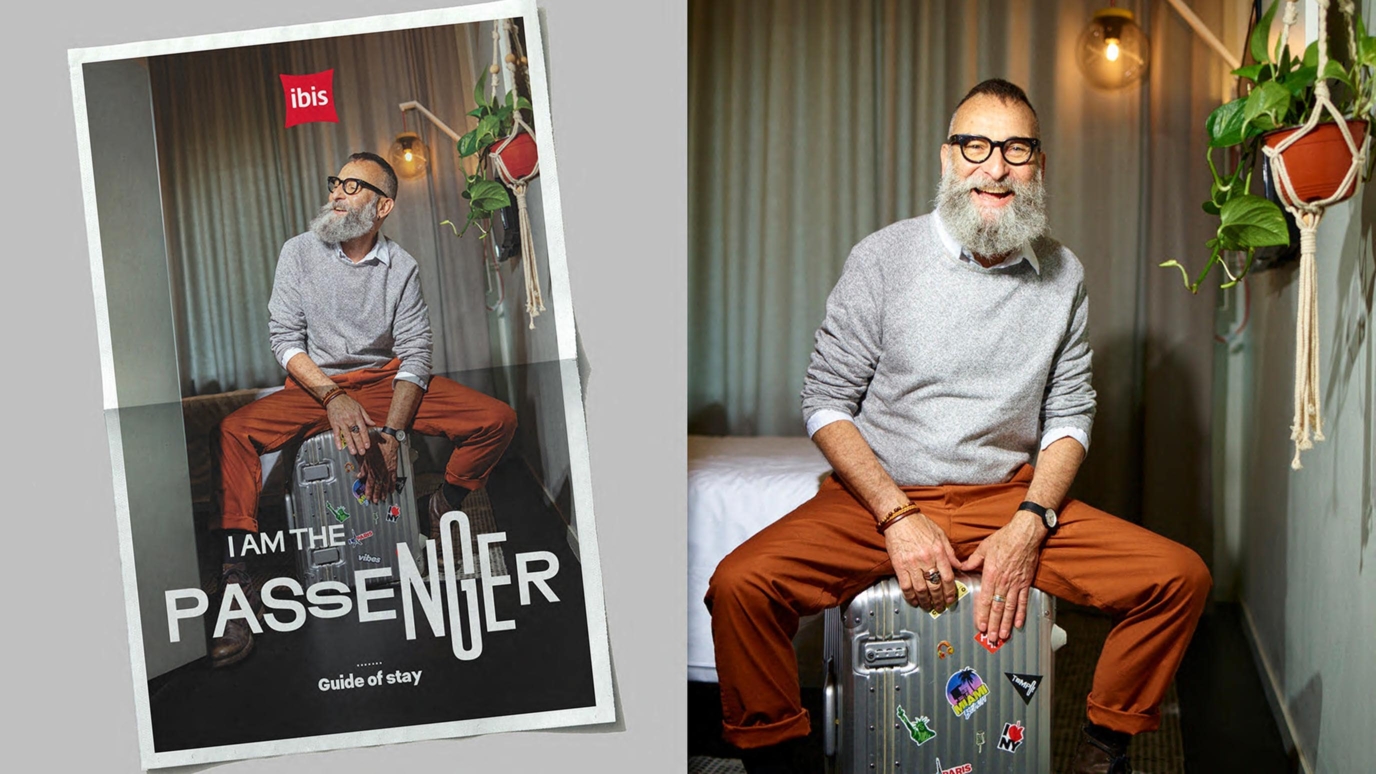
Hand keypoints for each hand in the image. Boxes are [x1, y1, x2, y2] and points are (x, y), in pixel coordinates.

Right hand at [326, 393, 374, 455]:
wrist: (335, 398)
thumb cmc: (348, 402)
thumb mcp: (360, 407)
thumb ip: (366, 417)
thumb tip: (373, 424)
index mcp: (357, 416)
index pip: (363, 430)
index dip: (366, 439)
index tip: (368, 446)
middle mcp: (350, 420)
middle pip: (356, 434)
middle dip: (359, 444)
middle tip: (362, 452)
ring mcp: (341, 422)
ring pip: (347, 435)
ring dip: (350, 445)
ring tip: (353, 452)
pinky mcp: (334, 423)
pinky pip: (336, 433)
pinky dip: (338, 441)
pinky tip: (340, 447)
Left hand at [357, 435, 397, 502]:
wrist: (388, 441)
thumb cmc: (376, 445)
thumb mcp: (366, 455)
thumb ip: (363, 466)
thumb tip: (359, 474)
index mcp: (372, 469)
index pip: (369, 483)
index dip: (368, 491)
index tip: (367, 497)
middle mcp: (380, 471)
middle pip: (377, 486)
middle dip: (376, 494)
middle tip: (375, 501)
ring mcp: (387, 471)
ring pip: (385, 484)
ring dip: (384, 492)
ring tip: (383, 498)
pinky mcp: (393, 468)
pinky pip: (393, 479)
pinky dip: (392, 485)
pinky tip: (392, 490)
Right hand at [883, 513, 961, 612]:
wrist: (899, 517)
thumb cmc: (920, 524)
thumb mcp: (940, 534)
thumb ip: (950, 552)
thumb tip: (960, 566)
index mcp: (938, 551)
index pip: (948, 577)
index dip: (951, 592)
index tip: (951, 599)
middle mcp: (926, 559)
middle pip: (935, 586)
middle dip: (939, 600)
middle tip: (941, 607)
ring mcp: (912, 563)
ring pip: (921, 589)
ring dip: (925, 601)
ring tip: (928, 607)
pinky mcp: (899, 565)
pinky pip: (905, 586)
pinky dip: (910, 596)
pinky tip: (914, 601)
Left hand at [960, 511, 1045, 641]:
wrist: (1025, 534)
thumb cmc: (1004, 539)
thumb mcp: (984, 548)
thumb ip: (973, 561)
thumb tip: (962, 567)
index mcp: (991, 574)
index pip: (985, 599)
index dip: (983, 614)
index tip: (980, 626)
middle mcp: (1003, 582)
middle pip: (998, 608)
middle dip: (994, 624)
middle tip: (991, 638)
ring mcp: (1016, 584)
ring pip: (1010, 608)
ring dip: (1007, 623)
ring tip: (1003, 636)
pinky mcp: (1025, 583)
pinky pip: (1023, 601)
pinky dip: (1021, 614)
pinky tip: (1019, 624)